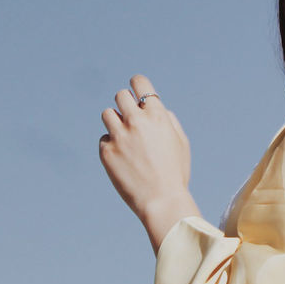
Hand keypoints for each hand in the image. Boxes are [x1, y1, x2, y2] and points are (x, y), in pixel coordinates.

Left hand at [99, 75, 191, 221]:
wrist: (162, 201)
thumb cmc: (175, 172)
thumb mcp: (181, 142)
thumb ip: (168, 120)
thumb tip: (157, 109)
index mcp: (158, 115)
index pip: (139, 83)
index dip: (137, 84)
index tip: (135, 90)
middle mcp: (137, 121)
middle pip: (120, 96)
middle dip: (125, 103)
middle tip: (130, 117)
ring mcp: (119, 136)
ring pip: (107, 114)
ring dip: (115, 121)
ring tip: (124, 136)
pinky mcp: (106, 152)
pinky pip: (104, 139)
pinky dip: (111, 145)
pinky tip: (123, 158)